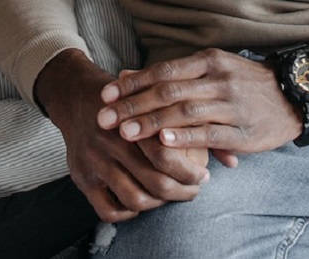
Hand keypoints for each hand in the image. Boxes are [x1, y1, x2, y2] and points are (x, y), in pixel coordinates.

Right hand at [36, 50, 208, 222]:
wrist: (75, 94)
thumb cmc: (126, 98)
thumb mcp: (154, 99)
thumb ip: (191, 124)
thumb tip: (233, 161)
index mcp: (131, 120)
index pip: (167, 155)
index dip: (191, 172)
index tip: (204, 175)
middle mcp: (111, 142)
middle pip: (156, 181)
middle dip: (182, 192)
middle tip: (193, 189)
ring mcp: (94, 161)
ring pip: (135, 199)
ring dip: (159, 204)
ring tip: (170, 196)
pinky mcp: (80, 178)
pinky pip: (108, 210)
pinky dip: (129, 213)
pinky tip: (142, 202)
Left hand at [97, 49, 301, 155]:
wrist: (294, 96)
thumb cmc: (243, 83)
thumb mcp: (209, 69)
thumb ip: (170, 74)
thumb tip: (125, 75)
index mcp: (208, 60)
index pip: (162, 70)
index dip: (132, 83)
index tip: (105, 95)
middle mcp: (218, 79)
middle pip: (168, 91)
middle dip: (133, 106)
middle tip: (105, 118)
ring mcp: (232, 105)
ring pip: (185, 111)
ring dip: (152, 123)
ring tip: (126, 133)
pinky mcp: (244, 131)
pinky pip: (211, 133)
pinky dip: (186, 137)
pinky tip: (164, 142)